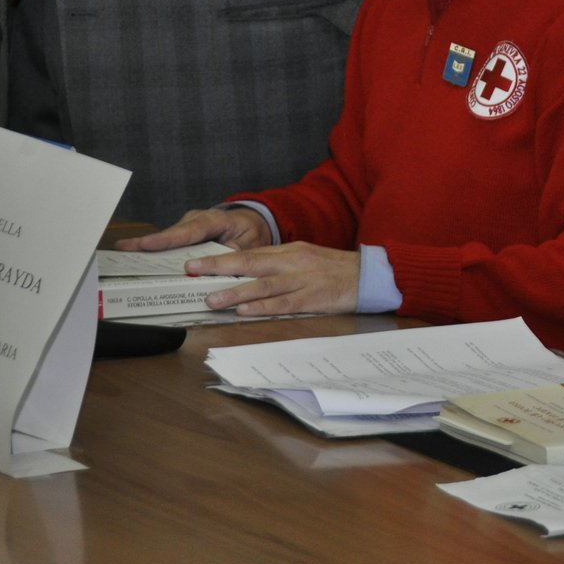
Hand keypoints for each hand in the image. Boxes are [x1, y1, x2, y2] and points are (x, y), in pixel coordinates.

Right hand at [116, 206, 272, 252]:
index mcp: (215, 220)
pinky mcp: (184, 236)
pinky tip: (136, 261)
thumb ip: (235, 254)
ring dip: (146, 249)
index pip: (189, 230)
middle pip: (170, 235)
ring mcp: (188, 227)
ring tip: (122, 255)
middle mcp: (197, 220)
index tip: (147, 244)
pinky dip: (155, 254)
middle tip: (123, 249)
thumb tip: (218, 267)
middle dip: (147, 243)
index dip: (167, 238)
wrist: (252, 223)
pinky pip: (169, 246)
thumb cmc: (250, 232)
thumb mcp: (250, 243)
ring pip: (167, 241)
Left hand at [187, 243, 361, 317]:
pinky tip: (246, 311)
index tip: (194, 263)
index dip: (220, 259)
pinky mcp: (315, 298)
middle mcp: (293, 263)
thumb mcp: (306, 259)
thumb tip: (246, 276)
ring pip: (264, 285)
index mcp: (290, 252)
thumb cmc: (336, 270)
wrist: (371, 275)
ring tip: (212, 299)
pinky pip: (285, 303)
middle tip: (192, 272)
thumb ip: (279, 266)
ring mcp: (304, 280)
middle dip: (219, 268)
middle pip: (251, 263)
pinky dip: (264, 307)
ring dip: (236, 292)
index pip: (250, 254)